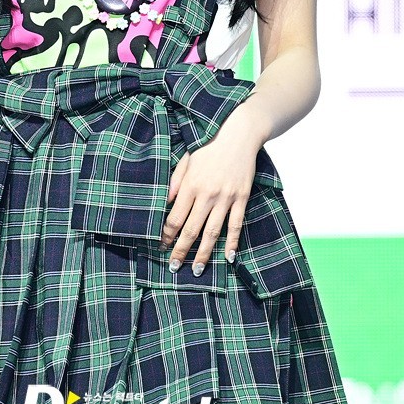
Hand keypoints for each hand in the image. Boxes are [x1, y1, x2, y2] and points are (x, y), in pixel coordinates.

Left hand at [159, 108, 261, 273]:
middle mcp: (207, 194)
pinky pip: (236, 225)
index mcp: (190, 185)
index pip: (175, 217)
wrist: (238, 134)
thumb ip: (175, 181)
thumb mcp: (186, 158)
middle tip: (173, 267)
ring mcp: (226, 198)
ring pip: (213, 232)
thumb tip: (165, 202)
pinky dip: (233, 243)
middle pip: (191, 229)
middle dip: (181, 250)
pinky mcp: (242, 198)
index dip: (167, 235)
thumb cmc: (208, 145)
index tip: (161, 247)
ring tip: (197, 269)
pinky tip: (229, 257)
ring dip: (204, 253)